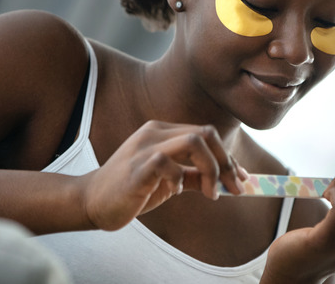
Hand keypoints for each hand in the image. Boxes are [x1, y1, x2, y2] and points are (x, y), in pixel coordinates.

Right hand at [78, 120, 247, 230]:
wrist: (91, 201)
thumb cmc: (132, 191)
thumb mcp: (169, 181)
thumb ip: (194, 176)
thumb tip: (226, 181)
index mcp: (163, 132)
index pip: (206, 134)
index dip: (229, 157)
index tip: (242, 179)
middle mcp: (155, 132)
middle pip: (206, 133)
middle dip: (227, 162)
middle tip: (235, 188)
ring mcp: (144, 147)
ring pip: (194, 141)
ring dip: (211, 169)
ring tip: (211, 193)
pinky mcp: (136, 166)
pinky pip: (168, 163)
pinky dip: (180, 179)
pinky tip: (175, 192)